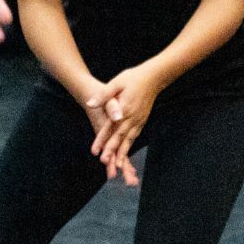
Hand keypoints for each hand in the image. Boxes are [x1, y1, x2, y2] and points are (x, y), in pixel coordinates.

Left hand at [86, 64, 161, 178]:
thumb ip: (103, 96)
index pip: (111, 128)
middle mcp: (133, 118)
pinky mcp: (143, 120)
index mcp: (124, 110)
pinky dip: (130, 145)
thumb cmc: (132, 78)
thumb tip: (90, 104)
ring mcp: (139, 120)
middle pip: (121, 138)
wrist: (153, 77)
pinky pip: (135, 136)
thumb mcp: (116, 83)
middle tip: (105, 163)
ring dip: (123, 152)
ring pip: (130, 140)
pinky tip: (126, 150)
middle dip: (113, 151)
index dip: (103, 140)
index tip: (96, 152)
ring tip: (118, 166)